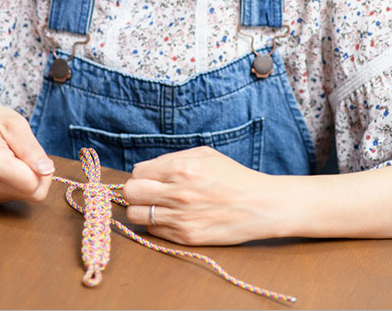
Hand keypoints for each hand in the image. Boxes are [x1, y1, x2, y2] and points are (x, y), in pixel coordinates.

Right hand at [0, 99, 54, 202]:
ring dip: (28, 175)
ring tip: (12, 154)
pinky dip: (20, 179)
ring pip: (28, 194)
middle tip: (24, 151)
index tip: (31, 151)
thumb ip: (31, 149)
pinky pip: (18, 193)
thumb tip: (47, 171)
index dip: (43, 170)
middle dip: (39, 174)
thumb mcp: (14, 123)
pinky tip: (8, 163)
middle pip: (34, 193)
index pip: (34, 185)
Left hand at [122, 147, 277, 244]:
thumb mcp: (204, 155)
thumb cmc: (233, 177)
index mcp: (182, 168)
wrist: (260, 205)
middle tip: (147, 193)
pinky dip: (157, 224)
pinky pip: (153, 231)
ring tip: (157, 206)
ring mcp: (180, 217)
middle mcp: (178, 193)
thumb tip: (143, 170)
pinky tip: (172, 218)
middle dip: (135, 192)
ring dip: (142, 210)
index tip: (151, 178)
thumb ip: (171, 159)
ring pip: (136, 215)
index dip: (142, 175)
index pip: (138, 172)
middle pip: (130, 193)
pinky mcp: (186, 237)